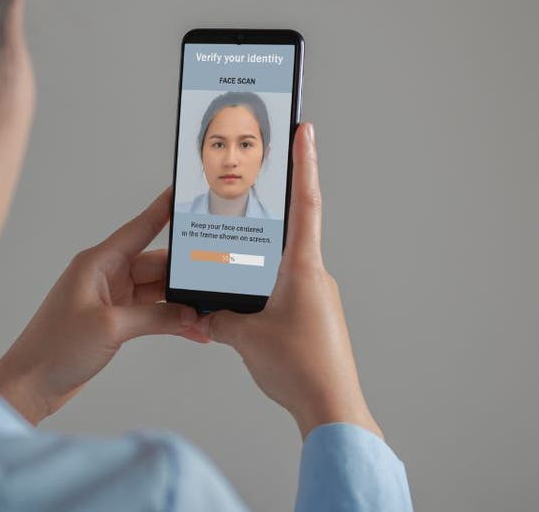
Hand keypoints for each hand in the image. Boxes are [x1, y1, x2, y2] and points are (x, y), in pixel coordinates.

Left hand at [0, 189, 204, 423]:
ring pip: (156, 290)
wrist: (31, 384)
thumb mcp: (110, 327)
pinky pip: (151, 312)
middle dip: (184, 274)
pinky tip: (192, 329)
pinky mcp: (114, 320)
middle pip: (155, 264)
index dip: (164, 210)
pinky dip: (170, 320)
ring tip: (208, 311)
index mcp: (97, 263)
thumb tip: (190, 313)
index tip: (185, 192)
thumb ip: (155, 316)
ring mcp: (110, 298)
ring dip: (180, 302)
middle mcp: (105, 275)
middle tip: (216, 277)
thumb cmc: (55, 349)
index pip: (139, 228)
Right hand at [197, 123, 383, 440]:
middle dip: (269, 210)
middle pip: (290, 230)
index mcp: (302, 268)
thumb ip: (220, 317)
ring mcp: (317, 295)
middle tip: (253, 179)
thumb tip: (206, 312)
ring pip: (282, 264)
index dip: (304, 163)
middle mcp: (314, 275)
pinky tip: (245, 305)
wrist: (332, 407)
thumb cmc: (299, 368)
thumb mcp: (245, 337)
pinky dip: (263, 287)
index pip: (305, 203)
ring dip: (259, 260)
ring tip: (230, 258)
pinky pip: (285, 290)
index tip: (305, 129)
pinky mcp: (314, 316)